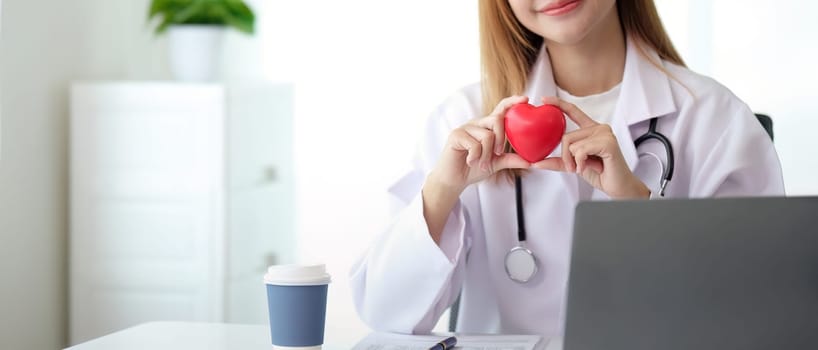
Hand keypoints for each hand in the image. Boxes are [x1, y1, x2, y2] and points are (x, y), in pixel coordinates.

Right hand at [427, 95, 531, 193]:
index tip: (526, 99)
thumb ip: (511, 159)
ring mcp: (466, 128)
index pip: (501, 109)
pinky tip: (470, 161)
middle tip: (497, 154)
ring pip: (487, 135)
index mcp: (487, 127)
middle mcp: (477, 124)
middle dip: (501, 139)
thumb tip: (531, 161)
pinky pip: (474, 144)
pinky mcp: (456, 135)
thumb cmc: (473, 168)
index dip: (512, 102)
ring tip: (481, 164)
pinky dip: (475, 157)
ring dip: (486, 155)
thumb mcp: (496, 163)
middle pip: (497, 120)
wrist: (454, 179)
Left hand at [532, 97, 649, 198]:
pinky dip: (581, 163)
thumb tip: (536, 162)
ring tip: (586, 167)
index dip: (558, 104)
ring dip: (574, 161)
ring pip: (572, 144)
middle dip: (565, 157)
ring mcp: (604, 133)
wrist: (618, 186)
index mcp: (591, 129)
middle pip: (566, 136)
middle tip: (573, 168)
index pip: (573, 111)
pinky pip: (581, 151)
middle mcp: (598, 128)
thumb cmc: (600, 174)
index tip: (544, 99)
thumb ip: (558, 161)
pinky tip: (591, 168)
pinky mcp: (608, 142)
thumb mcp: (574, 165)